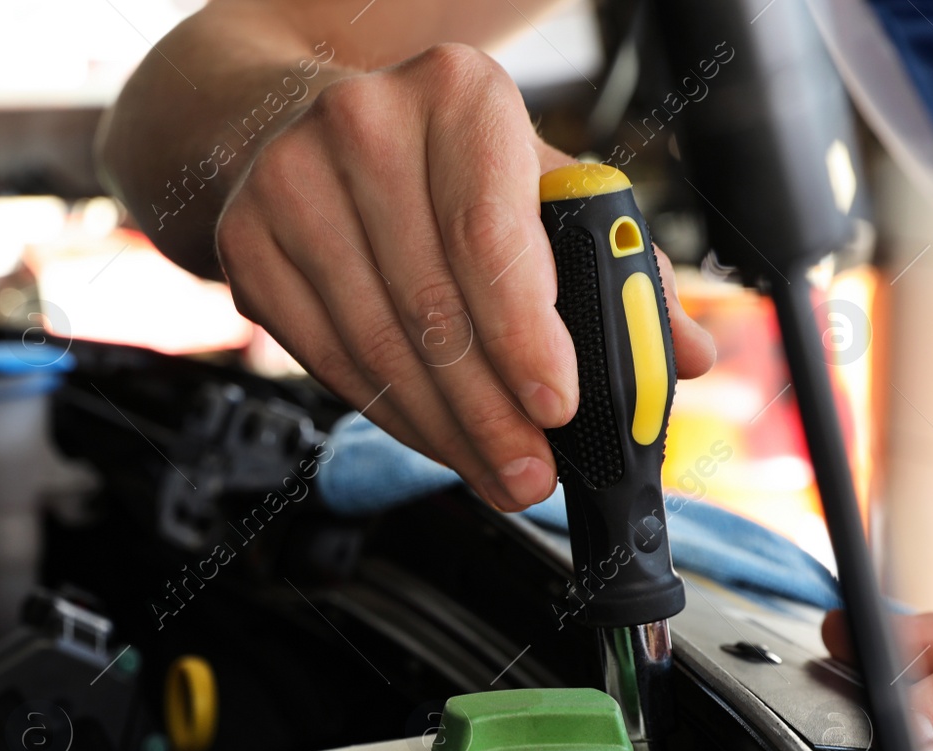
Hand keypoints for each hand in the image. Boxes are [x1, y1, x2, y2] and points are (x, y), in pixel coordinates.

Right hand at [214, 43, 716, 510]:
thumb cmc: (432, 156)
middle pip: (433, 307)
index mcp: (454, 94)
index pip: (490, 236)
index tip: (559, 406)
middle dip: (492, 412)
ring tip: (496, 473)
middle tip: (531, 473)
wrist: (288, 121)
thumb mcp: (530, 176)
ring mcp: (289, 188)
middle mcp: (361, 127)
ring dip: (444, 430)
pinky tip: (433, 439)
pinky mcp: (246, 249)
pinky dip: (389, 414)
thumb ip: (614, 258)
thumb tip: (685, 355)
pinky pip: (328, 360)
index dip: (526, 334)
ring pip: (378, 346)